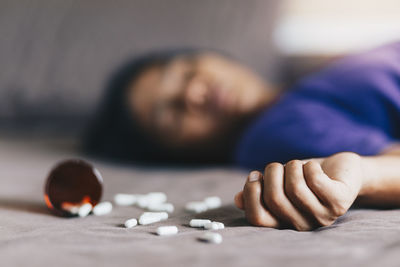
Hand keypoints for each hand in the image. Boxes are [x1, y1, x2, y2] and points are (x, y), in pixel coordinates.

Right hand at [234, 152, 363, 230]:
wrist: (342, 171)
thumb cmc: (305, 176)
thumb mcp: (279, 182)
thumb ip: (259, 191)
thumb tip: (238, 199)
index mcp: (284, 222)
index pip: (257, 218)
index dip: (250, 193)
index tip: (255, 175)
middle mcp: (302, 224)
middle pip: (274, 199)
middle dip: (271, 173)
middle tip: (277, 165)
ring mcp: (322, 215)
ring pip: (295, 188)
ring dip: (291, 167)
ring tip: (296, 165)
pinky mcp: (339, 202)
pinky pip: (315, 180)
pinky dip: (308, 166)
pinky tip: (313, 167)